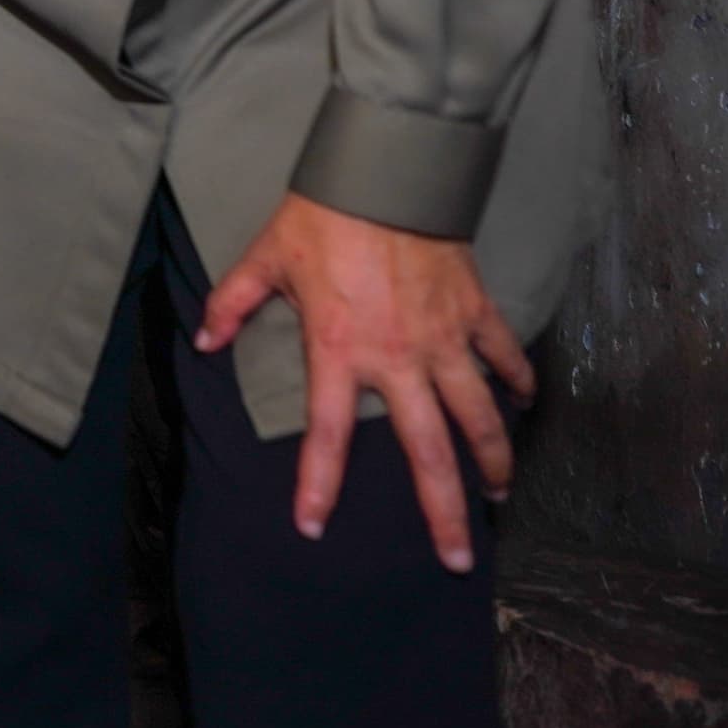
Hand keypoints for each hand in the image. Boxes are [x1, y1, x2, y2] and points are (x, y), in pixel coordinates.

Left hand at [197, 194, 534, 573]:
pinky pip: (504, 356)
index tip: (313, 525)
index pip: (328, 433)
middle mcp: (399, 358)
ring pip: (479, 415)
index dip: (319, 483)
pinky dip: (518, 381)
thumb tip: (202, 338)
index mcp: (341, 351)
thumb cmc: (324, 216)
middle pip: (428, 450)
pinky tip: (526, 404)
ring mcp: (445, 338)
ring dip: (492, 459)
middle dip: (444, 509)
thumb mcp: (266, 258)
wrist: (388, 170)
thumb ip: (232, 304)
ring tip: (499, 495)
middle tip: (457, 556)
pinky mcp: (475, 311)